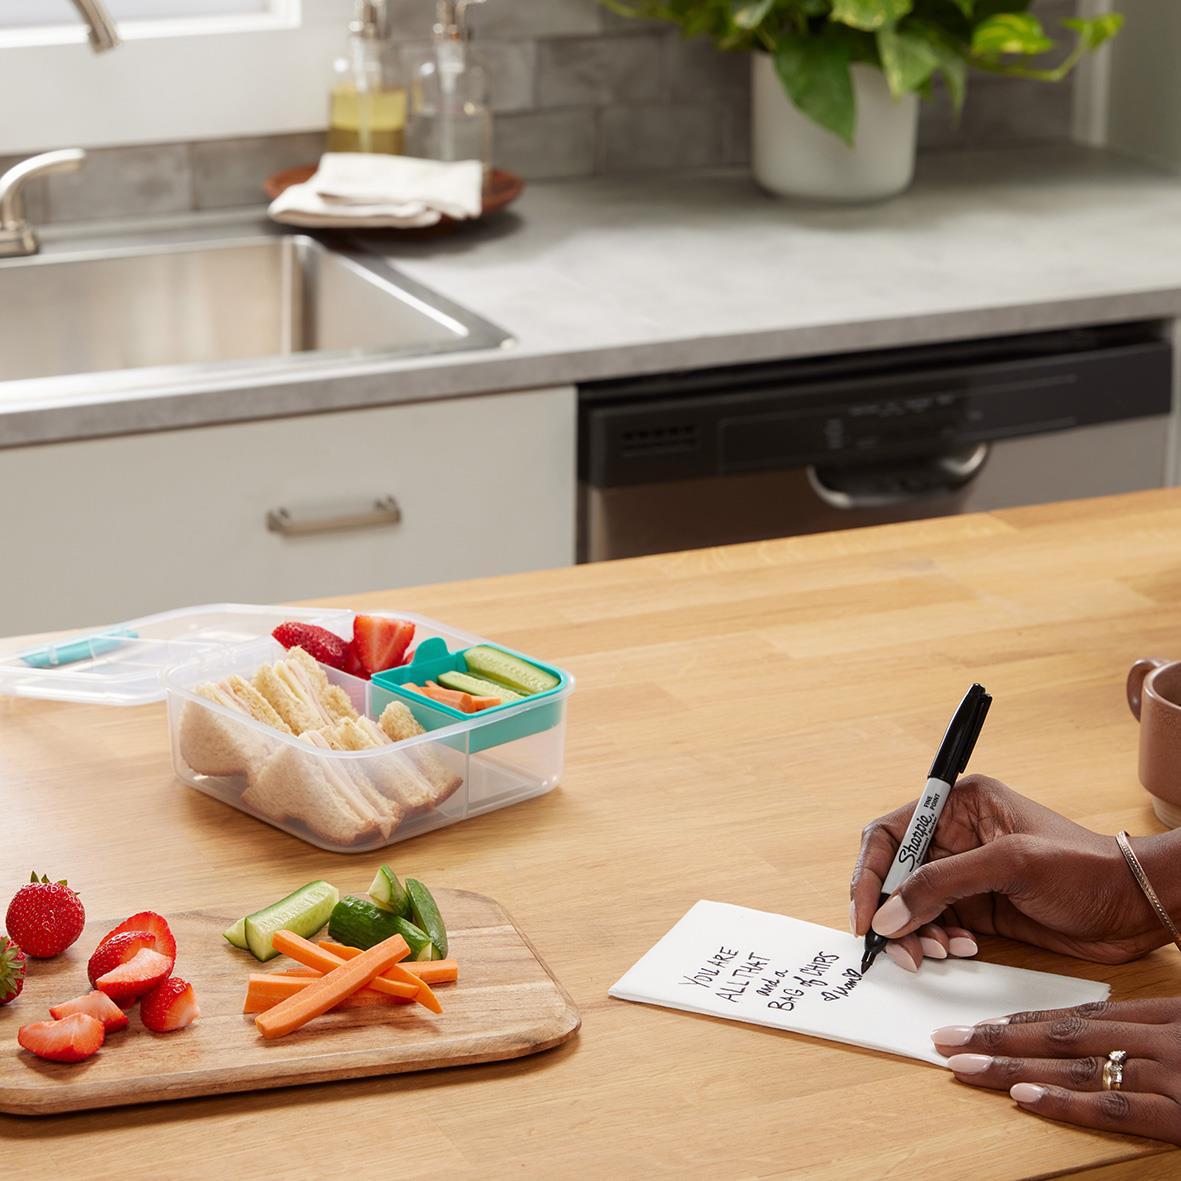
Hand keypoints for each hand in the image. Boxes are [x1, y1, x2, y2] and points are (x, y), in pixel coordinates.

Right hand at [849, 775, 1166, 970]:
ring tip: (938, 953)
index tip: (866, 916)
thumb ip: (941, 885)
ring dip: (916, 933)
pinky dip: (938, 942)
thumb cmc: (1084, 868)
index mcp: (958, 804)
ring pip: (912, 905)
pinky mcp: (978, 907)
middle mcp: (955, 835)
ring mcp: (965, 873)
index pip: (889, 834)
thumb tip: (888, 916)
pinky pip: (936, 925)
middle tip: (897, 948)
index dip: (869, 873)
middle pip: (895, 873)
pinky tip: (962, 949)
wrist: (1136, 907)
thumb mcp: (1009, 864)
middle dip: (892, 911)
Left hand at [932, 999, 1180, 1143]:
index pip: (1078, 1015)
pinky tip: (1024, 1098)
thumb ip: (1150, 1035)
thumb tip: (1101, 1040)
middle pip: (1064, 1036)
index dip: (1022, 1020)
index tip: (978, 1024)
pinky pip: (1117, 1109)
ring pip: (1078, 1067)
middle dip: (999, 1037)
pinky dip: (1068, 1103)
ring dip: (1014, 1066)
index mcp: (1161, 1016)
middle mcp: (1158, 1040)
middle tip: (947, 1039)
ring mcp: (1171, 1075)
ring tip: (965, 1067)